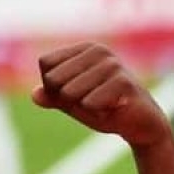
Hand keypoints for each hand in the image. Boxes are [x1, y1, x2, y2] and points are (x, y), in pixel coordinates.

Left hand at [32, 42, 171, 148]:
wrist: (138, 124)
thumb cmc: (102, 108)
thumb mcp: (71, 102)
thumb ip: (51, 96)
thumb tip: (35, 95)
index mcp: (85, 49)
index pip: (45, 63)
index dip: (52, 85)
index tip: (74, 92)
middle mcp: (98, 50)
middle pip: (53, 78)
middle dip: (65, 98)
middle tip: (88, 100)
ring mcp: (112, 64)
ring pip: (68, 92)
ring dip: (81, 107)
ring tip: (101, 104)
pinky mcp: (124, 82)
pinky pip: (87, 103)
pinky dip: (95, 113)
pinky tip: (112, 109)